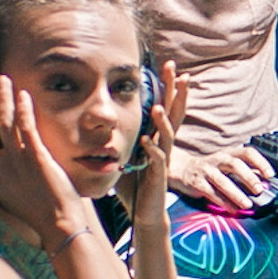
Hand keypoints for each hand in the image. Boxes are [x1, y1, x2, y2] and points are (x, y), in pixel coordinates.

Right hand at [0, 74, 83, 243]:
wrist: (59, 224)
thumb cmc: (37, 210)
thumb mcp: (8, 194)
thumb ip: (1, 176)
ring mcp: (16, 160)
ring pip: (3, 122)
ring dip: (1, 98)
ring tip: (1, 79)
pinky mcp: (37, 156)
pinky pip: (27, 127)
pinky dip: (24, 110)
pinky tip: (23, 95)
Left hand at [130, 62, 188, 227]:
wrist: (145, 212)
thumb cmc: (134, 184)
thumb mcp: (125, 154)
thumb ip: (120, 136)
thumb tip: (99, 116)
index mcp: (156, 138)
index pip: (165, 106)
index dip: (168, 87)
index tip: (169, 65)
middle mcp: (163, 146)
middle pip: (174, 113)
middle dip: (176, 92)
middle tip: (178, 71)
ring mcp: (163, 160)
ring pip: (168, 136)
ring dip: (163, 121)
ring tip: (159, 106)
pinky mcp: (158, 177)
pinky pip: (157, 161)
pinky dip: (152, 150)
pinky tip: (145, 141)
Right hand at [168, 143, 273, 210]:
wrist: (182, 169)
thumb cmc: (211, 168)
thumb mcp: (228, 165)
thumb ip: (245, 172)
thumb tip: (265, 182)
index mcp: (229, 153)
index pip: (247, 152)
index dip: (260, 162)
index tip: (270, 174)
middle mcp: (218, 159)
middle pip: (235, 164)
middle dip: (248, 177)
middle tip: (259, 190)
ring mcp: (206, 170)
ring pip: (222, 181)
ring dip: (236, 193)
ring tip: (247, 204)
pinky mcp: (197, 183)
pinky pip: (211, 193)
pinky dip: (223, 202)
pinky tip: (232, 209)